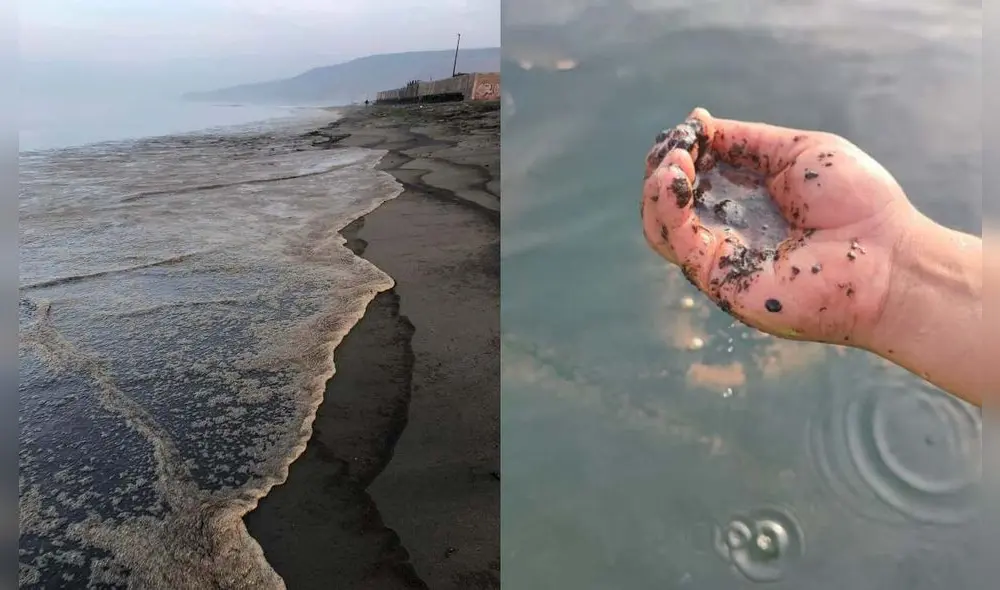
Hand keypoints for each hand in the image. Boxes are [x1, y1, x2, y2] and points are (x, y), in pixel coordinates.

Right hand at [641, 108, 921, 347]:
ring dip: (656, 188)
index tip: (691, 128)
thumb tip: (699, 123)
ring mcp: (720, 256)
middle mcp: (726, 229)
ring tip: (675, 161)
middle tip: (677, 145)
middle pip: (667, 201)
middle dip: (663, 166)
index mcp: (745, 199)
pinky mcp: (717, 279)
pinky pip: (676, 242)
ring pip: (660, 225)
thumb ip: (746, 142)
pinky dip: (666, 207)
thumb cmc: (857, 204)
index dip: (683, 149)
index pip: (693, 176)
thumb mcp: (797, 151)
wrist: (887, 258)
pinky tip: (675, 178)